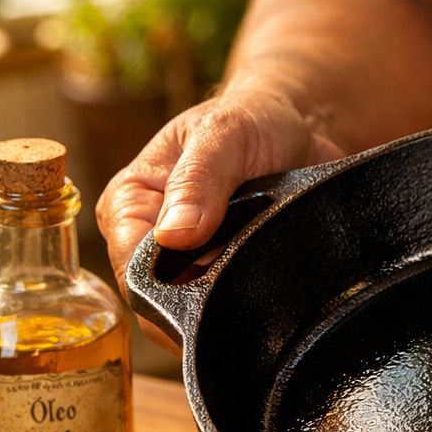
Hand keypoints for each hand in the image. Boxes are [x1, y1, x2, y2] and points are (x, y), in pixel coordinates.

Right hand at [95, 86, 345, 350]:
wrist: (302, 125)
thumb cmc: (250, 119)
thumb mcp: (222, 135)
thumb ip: (197, 181)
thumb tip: (173, 236)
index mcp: (130, 206)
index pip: (131, 272)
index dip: (165, 293)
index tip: (212, 291)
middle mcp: (153, 242)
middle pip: (163, 304)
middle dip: (204, 306)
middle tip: (252, 283)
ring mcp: (191, 265)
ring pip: (202, 313)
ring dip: (235, 303)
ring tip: (269, 274)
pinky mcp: (228, 276)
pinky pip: (236, 307)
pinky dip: (256, 301)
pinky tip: (277, 286)